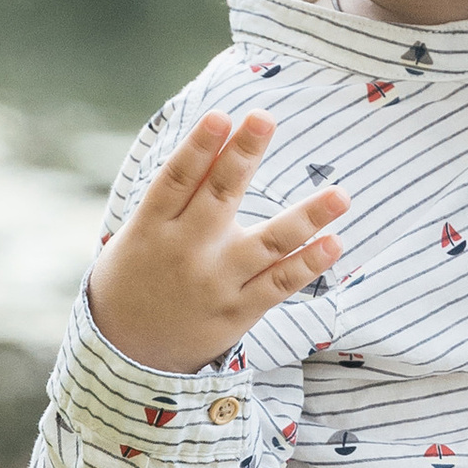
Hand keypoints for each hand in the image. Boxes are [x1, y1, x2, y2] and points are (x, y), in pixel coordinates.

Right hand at [89, 109, 348, 373]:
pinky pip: (279, 284)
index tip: (222, 116)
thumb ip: (175, 196)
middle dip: (243, 155)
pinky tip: (334, 243)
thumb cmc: (137, 275)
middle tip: (264, 118)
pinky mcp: (239, 312)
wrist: (127, 351)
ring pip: (267, 243)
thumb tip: (215, 144)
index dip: (199, 147)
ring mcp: (216, 282)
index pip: (178, 179)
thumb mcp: (138, 234)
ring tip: (340, 195)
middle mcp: (185, 251)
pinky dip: (307, 265)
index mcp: (152, 227)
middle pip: (219, 197)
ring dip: (307, 217)